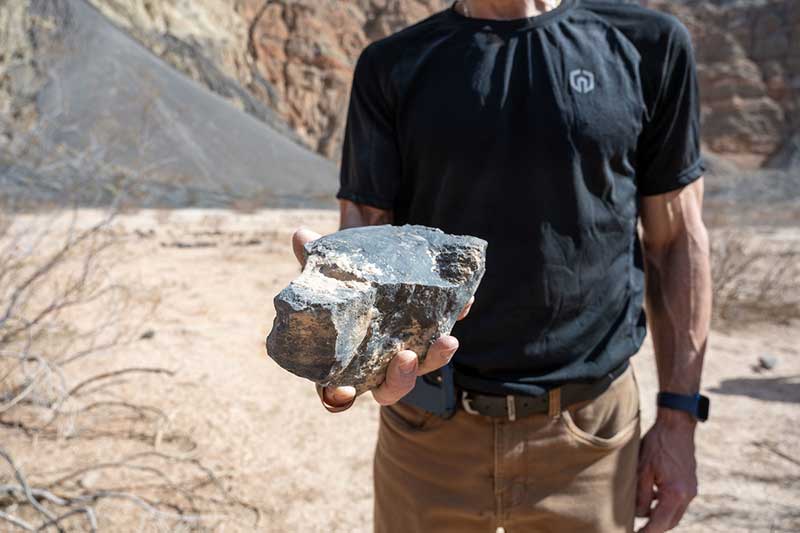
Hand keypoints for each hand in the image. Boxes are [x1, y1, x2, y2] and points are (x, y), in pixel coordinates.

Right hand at [292, 228, 472, 410]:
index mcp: (342, 360)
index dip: (338, 397)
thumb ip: (312, 257)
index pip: (335, 392)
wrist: (373, 261)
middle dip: (399, 380)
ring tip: (446, 340)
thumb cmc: (342, 275)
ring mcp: (404, 351)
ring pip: (422, 368)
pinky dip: (454, 319)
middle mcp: (376, 364)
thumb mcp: (327, 268)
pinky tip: (465, 303)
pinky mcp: (428, 332)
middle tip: (406, 357)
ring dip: (435, 359)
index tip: (343, 392)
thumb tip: (301, 236)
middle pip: (388, 389)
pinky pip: (444, 334)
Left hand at [636, 409, 697, 531]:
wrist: (676, 426)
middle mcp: (687, 495)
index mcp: (675, 494)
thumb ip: (641, 495)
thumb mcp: (642, 469)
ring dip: (659, 518)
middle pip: (669, 522)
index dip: (647, 532)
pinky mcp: (690, 484)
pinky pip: (677, 503)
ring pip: (674, 514)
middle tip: (636, 529)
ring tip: (640, 516)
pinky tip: (651, 499)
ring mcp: (691, 490)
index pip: (660, 523)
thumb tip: (639, 515)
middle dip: (654, 528)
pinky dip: (665, 506)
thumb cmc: (657, 444)